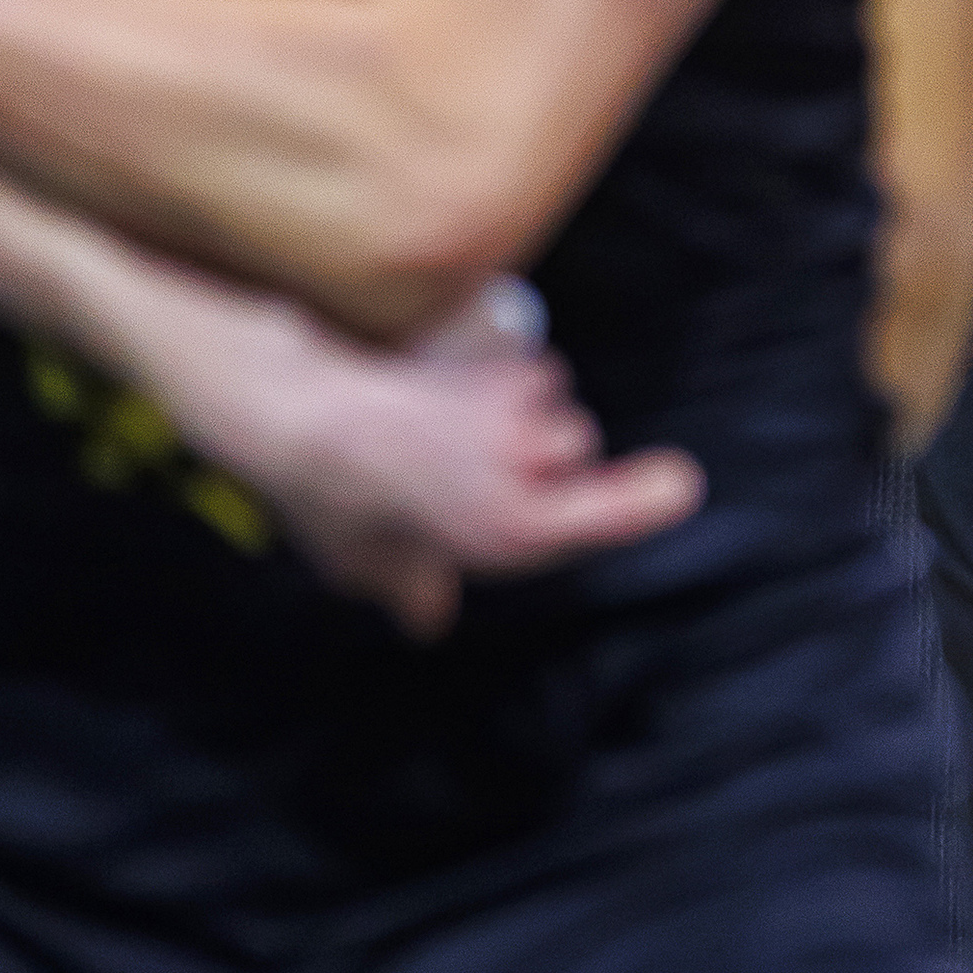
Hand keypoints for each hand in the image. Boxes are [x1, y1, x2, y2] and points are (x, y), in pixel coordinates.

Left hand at [142, 276, 703, 640]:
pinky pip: (514, 356)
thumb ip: (410, 585)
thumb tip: (422, 617)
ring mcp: (510, 409)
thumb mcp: (366, 559)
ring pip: (546, 391)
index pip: (613, 510)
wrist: (293, 414)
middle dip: (542, 445)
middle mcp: (525, 470)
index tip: (678, 482)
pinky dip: (491, 364)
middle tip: (475, 455)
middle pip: (575, 441)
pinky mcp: (490, 355)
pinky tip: (442, 379)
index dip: (648, 497)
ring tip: (447, 413)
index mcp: (512, 530)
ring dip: (513, 399)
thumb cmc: (328, 497)